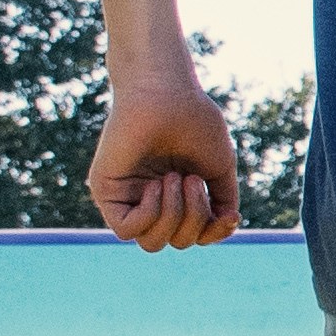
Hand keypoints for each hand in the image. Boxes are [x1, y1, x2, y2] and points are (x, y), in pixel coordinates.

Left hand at [90, 68, 240, 250]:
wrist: (166, 93)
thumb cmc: (193, 121)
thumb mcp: (217, 168)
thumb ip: (221, 201)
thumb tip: (224, 225)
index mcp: (177, 196)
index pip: (193, 236)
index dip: (213, 234)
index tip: (228, 216)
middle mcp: (152, 200)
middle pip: (176, 242)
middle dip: (194, 220)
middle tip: (192, 180)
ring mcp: (128, 197)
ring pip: (152, 242)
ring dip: (174, 216)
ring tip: (176, 177)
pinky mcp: (106, 192)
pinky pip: (126, 230)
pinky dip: (150, 214)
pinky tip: (156, 185)